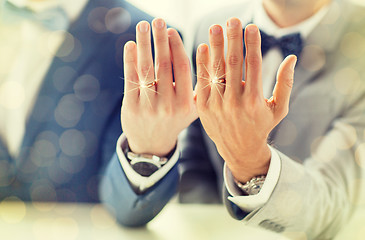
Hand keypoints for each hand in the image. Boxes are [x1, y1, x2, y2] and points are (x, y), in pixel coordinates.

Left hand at [121, 18, 196, 156]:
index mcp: (186, 104)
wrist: (152, 144)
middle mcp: (168, 105)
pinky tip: (130, 45)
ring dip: (144, 44)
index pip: (183, 68)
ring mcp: (149, 107)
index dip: (177, 47)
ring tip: (143, 26)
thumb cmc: (174, 120)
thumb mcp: (193, 108)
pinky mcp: (131, 107)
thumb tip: (206, 54)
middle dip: (160, 40)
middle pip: (164, 65)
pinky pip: (131, 80)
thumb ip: (198, 86)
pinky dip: (130, 60)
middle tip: (158, 20)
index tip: (172, 30)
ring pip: (146, 69)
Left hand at [195, 18, 296, 181]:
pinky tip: (203, 47)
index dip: (252, 43)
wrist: (239, 150)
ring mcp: (216, 105)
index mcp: (254, 101)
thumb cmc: (261, 126)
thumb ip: (285, 83)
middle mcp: (234, 102)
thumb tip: (292, 58)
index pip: (253, 64)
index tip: (251, 27)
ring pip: (216, 70)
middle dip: (232, 39)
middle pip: (233, 63)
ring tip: (215, 28)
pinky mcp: (203, 107)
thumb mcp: (279, 109)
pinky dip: (202, 64)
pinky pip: (202, 81)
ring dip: (215, 46)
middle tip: (232, 20)